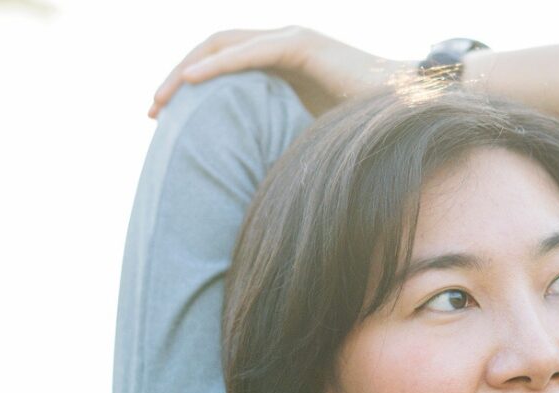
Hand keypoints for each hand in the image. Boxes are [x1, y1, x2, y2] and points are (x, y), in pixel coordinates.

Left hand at [146, 26, 417, 119]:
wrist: (406, 113)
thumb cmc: (362, 132)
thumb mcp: (303, 138)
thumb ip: (275, 142)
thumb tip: (248, 186)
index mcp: (279, 65)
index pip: (221, 65)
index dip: (189, 86)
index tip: (162, 118)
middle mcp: (281, 46)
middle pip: (213, 50)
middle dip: (178, 78)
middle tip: (152, 110)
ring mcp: (291, 40)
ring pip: (223, 46)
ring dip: (188, 70)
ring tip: (162, 99)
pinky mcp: (302, 46)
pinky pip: (250, 52)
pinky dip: (218, 65)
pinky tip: (192, 82)